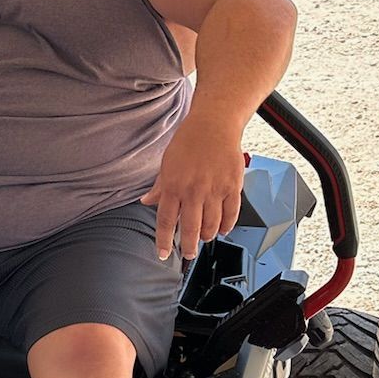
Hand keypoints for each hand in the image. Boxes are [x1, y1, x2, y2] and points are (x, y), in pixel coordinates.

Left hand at [141, 113, 246, 260]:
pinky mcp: (232, 186)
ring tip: (205, 237)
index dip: (163, 241)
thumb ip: (159, 187)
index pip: (166, 221)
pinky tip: (222, 229)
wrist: (214, 124)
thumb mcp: (167, 163)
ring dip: (207, 236)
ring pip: (211, 225)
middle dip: (189, 247)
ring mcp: (214, 190)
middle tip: (188, 253)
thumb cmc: (189, 140)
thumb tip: (146, 201)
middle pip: (190, 229)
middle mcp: (193, 190)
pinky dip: (226, 225)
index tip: (162, 254)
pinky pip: (231, 214)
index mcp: (173, 186)